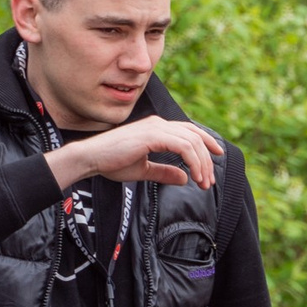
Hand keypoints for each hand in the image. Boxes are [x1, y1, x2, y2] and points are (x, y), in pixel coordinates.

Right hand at [51, 116, 222, 190]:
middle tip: (209, 181)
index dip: (206, 142)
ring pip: (192, 142)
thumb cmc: (111, 163)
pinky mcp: (152, 135)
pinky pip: (183, 146)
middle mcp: (158, 124)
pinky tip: (194, 176)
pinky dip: (193, 161)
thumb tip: (184, 178)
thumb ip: (164, 172)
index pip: (189, 132)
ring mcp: (155, 127)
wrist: (90, 158)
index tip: (217, 157)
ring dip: (202, 163)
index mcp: (156, 128)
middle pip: (194, 137)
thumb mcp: (143, 169)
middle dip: (206, 160)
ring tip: (204, 183)